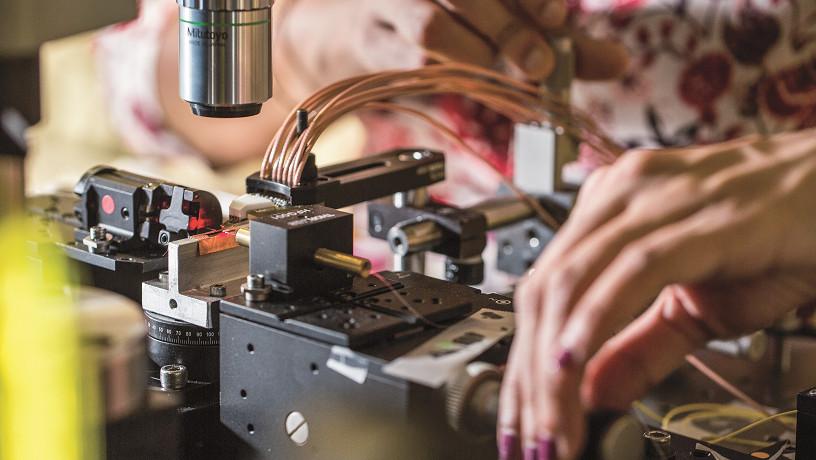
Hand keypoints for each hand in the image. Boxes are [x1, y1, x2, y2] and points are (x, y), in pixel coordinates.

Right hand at [279, 0, 627, 87]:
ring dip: (476, 55)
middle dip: (509, 29)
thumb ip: (560, 41)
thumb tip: (617, 63)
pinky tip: (468, 85)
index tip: (554, 20)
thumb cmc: (443, 19)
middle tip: (540, 63)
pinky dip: (446, 77)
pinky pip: (408, 60)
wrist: (355, 27)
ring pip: (432, 25)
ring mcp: (392, 2)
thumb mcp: (506, 23)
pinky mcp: (371, 41)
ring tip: (506, 78)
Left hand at [498, 129, 815, 459]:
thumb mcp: (695, 309)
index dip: (522, 360)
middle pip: (545, 290)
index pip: (542, 290)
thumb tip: (589, 393)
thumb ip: (637, 348)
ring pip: (575, 282)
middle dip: (528, 374)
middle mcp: (621, 195)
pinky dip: (594, 320)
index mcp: (609, 210)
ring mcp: (659, 197)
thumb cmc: (775, 240)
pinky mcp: (705, 215)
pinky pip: (632, 269)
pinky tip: (571, 365)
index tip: (522, 418)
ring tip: (552, 423)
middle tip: (532, 437)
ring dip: (552, 364)